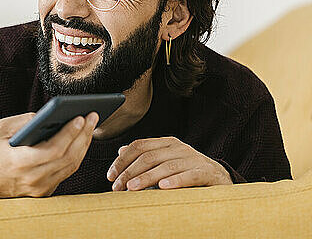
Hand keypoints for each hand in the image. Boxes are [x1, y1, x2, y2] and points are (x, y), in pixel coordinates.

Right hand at [0, 111, 98, 198]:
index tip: (81, 117)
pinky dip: (75, 155)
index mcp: (19, 162)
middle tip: (93, 116)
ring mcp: (39, 188)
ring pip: (70, 166)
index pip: (53, 150)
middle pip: (67, 157)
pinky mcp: (43, 192)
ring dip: (83, 145)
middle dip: (83, 135)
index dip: (70, 133)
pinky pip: (65, 172)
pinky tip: (80, 141)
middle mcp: (32, 179)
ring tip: (90, 126)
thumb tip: (49, 115)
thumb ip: (24, 121)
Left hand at [106, 136, 231, 190]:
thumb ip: (145, 156)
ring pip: (165, 166)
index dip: (122, 160)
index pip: (139, 146)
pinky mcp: (207, 172)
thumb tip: (121, 150)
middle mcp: (179, 147)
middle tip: (117, 187)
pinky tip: (163, 187)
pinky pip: (189, 175)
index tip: (110, 176)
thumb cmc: (187, 172)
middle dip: (129, 172)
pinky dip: (175, 181)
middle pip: (149, 156)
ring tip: (132, 188)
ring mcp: (193, 158)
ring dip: (146, 178)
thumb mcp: (165, 162)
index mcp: (167, 143)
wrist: (220, 179)